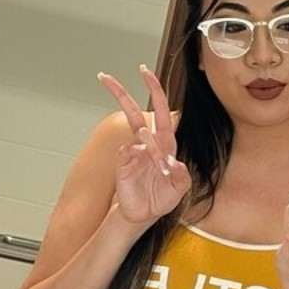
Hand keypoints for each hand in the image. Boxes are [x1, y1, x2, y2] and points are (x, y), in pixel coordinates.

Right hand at [97, 65, 190, 227]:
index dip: (155, 91)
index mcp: (165, 144)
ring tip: (155, 161)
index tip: (145, 73)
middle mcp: (147, 144)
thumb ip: (182, 175)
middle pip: (134, 112)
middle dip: (121, 93)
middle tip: (106, 77)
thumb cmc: (161, 198)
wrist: (143, 215)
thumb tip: (173, 161)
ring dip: (146, 139)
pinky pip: (127, 151)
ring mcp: (133, 153)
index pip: (161, 111)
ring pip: (135, 132)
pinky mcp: (122, 165)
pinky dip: (134, 153)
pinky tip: (140, 160)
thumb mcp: (180, 189)